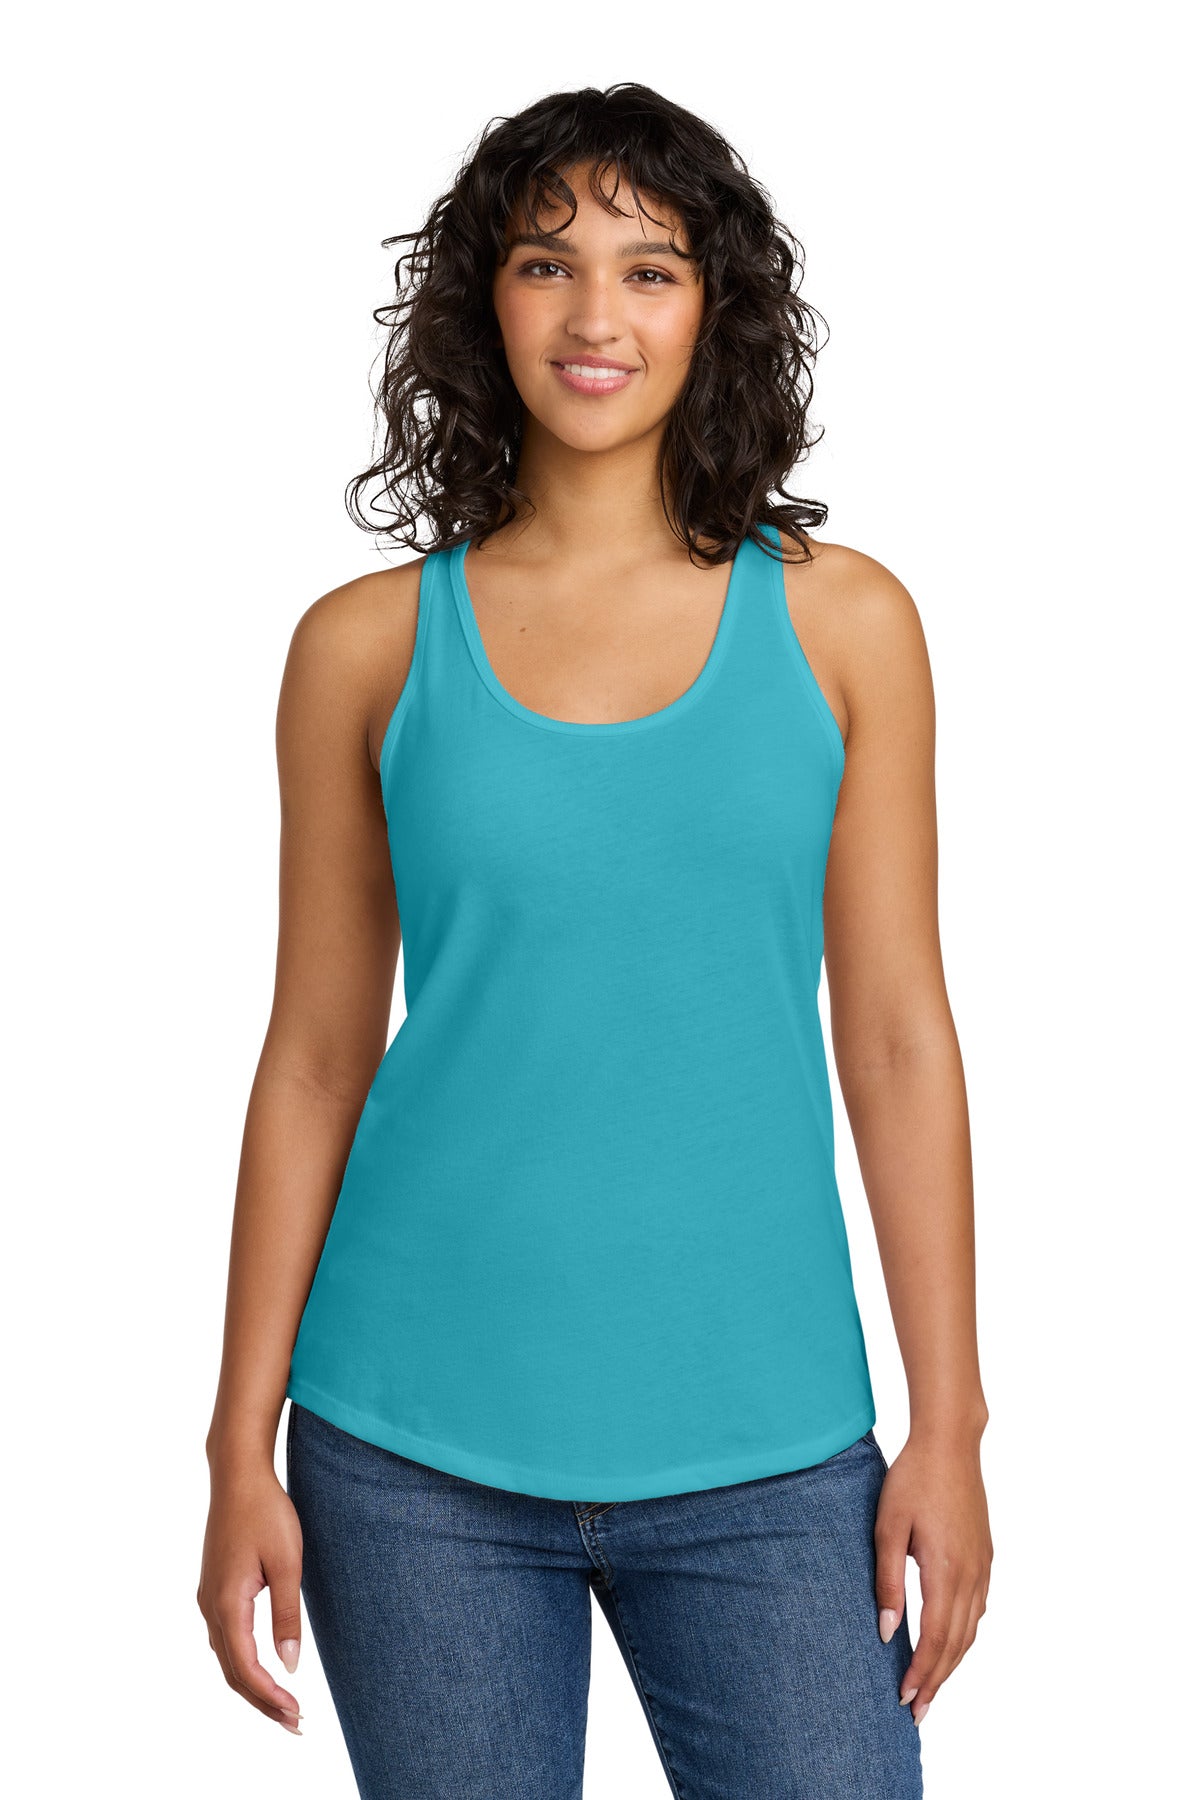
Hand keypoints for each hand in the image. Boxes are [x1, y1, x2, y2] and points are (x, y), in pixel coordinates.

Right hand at [197, 1458, 304, 1732]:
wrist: (237, 1475)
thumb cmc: (266, 1512)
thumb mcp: (288, 1562)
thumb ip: (287, 1614)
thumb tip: (289, 1666)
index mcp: (227, 1603)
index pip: (246, 1667)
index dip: (270, 1697)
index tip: (296, 1714)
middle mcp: (211, 1606)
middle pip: (233, 1671)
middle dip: (262, 1702)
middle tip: (294, 1724)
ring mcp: (209, 1597)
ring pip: (226, 1657)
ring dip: (252, 1685)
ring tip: (282, 1706)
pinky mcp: (214, 1588)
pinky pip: (225, 1639)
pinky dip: (243, 1662)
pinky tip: (261, 1669)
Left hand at [874, 1431, 991, 1726]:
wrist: (950, 1444)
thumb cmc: (913, 1480)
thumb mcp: (888, 1527)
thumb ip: (888, 1581)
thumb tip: (886, 1631)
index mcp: (947, 1571)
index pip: (937, 1638)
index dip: (922, 1673)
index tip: (905, 1699)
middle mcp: (972, 1575)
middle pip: (958, 1644)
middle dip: (937, 1681)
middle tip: (917, 1712)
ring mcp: (983, 1567)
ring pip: (971, 1631)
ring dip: (952, 1664)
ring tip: (932, 1689)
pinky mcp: (985, 1557)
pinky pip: (978, 1610)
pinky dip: (964, 1637)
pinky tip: (952, 1644)